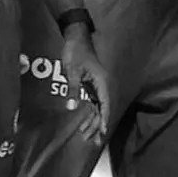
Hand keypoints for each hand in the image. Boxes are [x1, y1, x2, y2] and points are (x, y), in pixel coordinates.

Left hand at [60, 27, 110, 145]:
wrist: (75, 37)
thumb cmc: (76, 52)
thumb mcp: (72, 71)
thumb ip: (73, 89)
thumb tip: (73, 107)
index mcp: (101, 81)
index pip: (105, 104)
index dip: (105, 119)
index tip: (103, 132)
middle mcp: (102, 84)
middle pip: (103, 108)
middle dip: (98, 124)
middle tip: (91, 140)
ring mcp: (97, 84)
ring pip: (98, 106)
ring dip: (93, 120)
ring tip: (86, 134)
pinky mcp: (91, 83)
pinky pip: (93, 101)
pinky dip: (89, 112)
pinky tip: (84, 121)